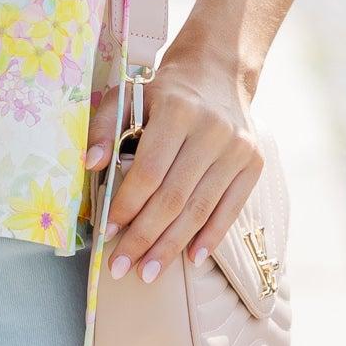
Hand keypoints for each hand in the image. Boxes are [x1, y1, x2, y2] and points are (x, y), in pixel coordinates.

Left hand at [85, 45, 262, 281]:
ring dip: (172, 246)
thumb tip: (90, 163)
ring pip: (200, 209)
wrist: (218, 73)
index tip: (107, 234)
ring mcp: (237, 149)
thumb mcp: (128, 97)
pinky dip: (210, 237)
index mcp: (178, 112)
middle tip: (122, 268)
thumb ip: (104, 127)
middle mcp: (212, 131)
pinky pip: (230, 208)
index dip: (127, 206)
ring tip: (148, 273)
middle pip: (174, 197)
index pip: (149, 172)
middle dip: (145, 237)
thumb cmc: (163, 93)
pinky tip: (190, 260)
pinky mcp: (254, 163)